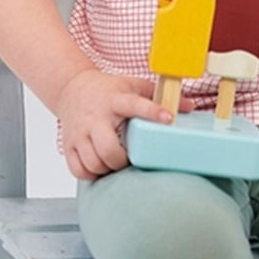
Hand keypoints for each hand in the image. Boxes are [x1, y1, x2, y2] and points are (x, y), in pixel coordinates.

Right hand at [55, 69, 191, 180]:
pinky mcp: (68, 144)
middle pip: (108, 148)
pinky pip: (79, 170)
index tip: (168, 118)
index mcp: (115, 100)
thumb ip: (158, 95)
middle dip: (122, 160)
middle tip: (130, 158)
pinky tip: (101, 167)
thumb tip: (190, 106)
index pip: (135, 104)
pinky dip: (91, 174)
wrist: (71, 88)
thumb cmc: (107, 90)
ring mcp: (79, 132)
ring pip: (93, 162)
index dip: (152, 111)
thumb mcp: (132, 85)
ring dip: (108, 169)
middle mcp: (96, 117)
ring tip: (117, 162)